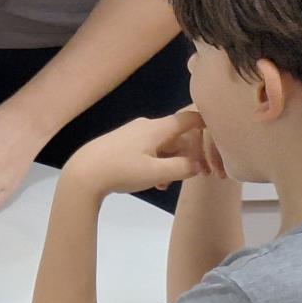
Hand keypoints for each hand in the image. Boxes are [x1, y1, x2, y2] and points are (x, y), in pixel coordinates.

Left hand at [66, 109, 215, 196]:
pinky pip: (149, 151)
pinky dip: (157, 164)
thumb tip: (199, 165)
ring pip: (163, 146)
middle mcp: (146, 127)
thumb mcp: (156, 172)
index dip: (207, 126)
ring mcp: (133, 135)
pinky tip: (154, 183)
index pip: (189, 118)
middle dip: (189, 154)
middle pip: (177, 135)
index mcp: (156, 128)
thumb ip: (182, 168)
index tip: (219, 140)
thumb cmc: (121, 170)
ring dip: (171, 163)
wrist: (82, 174)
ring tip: (168, 184)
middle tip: (197, 174)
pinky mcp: (123, 146)